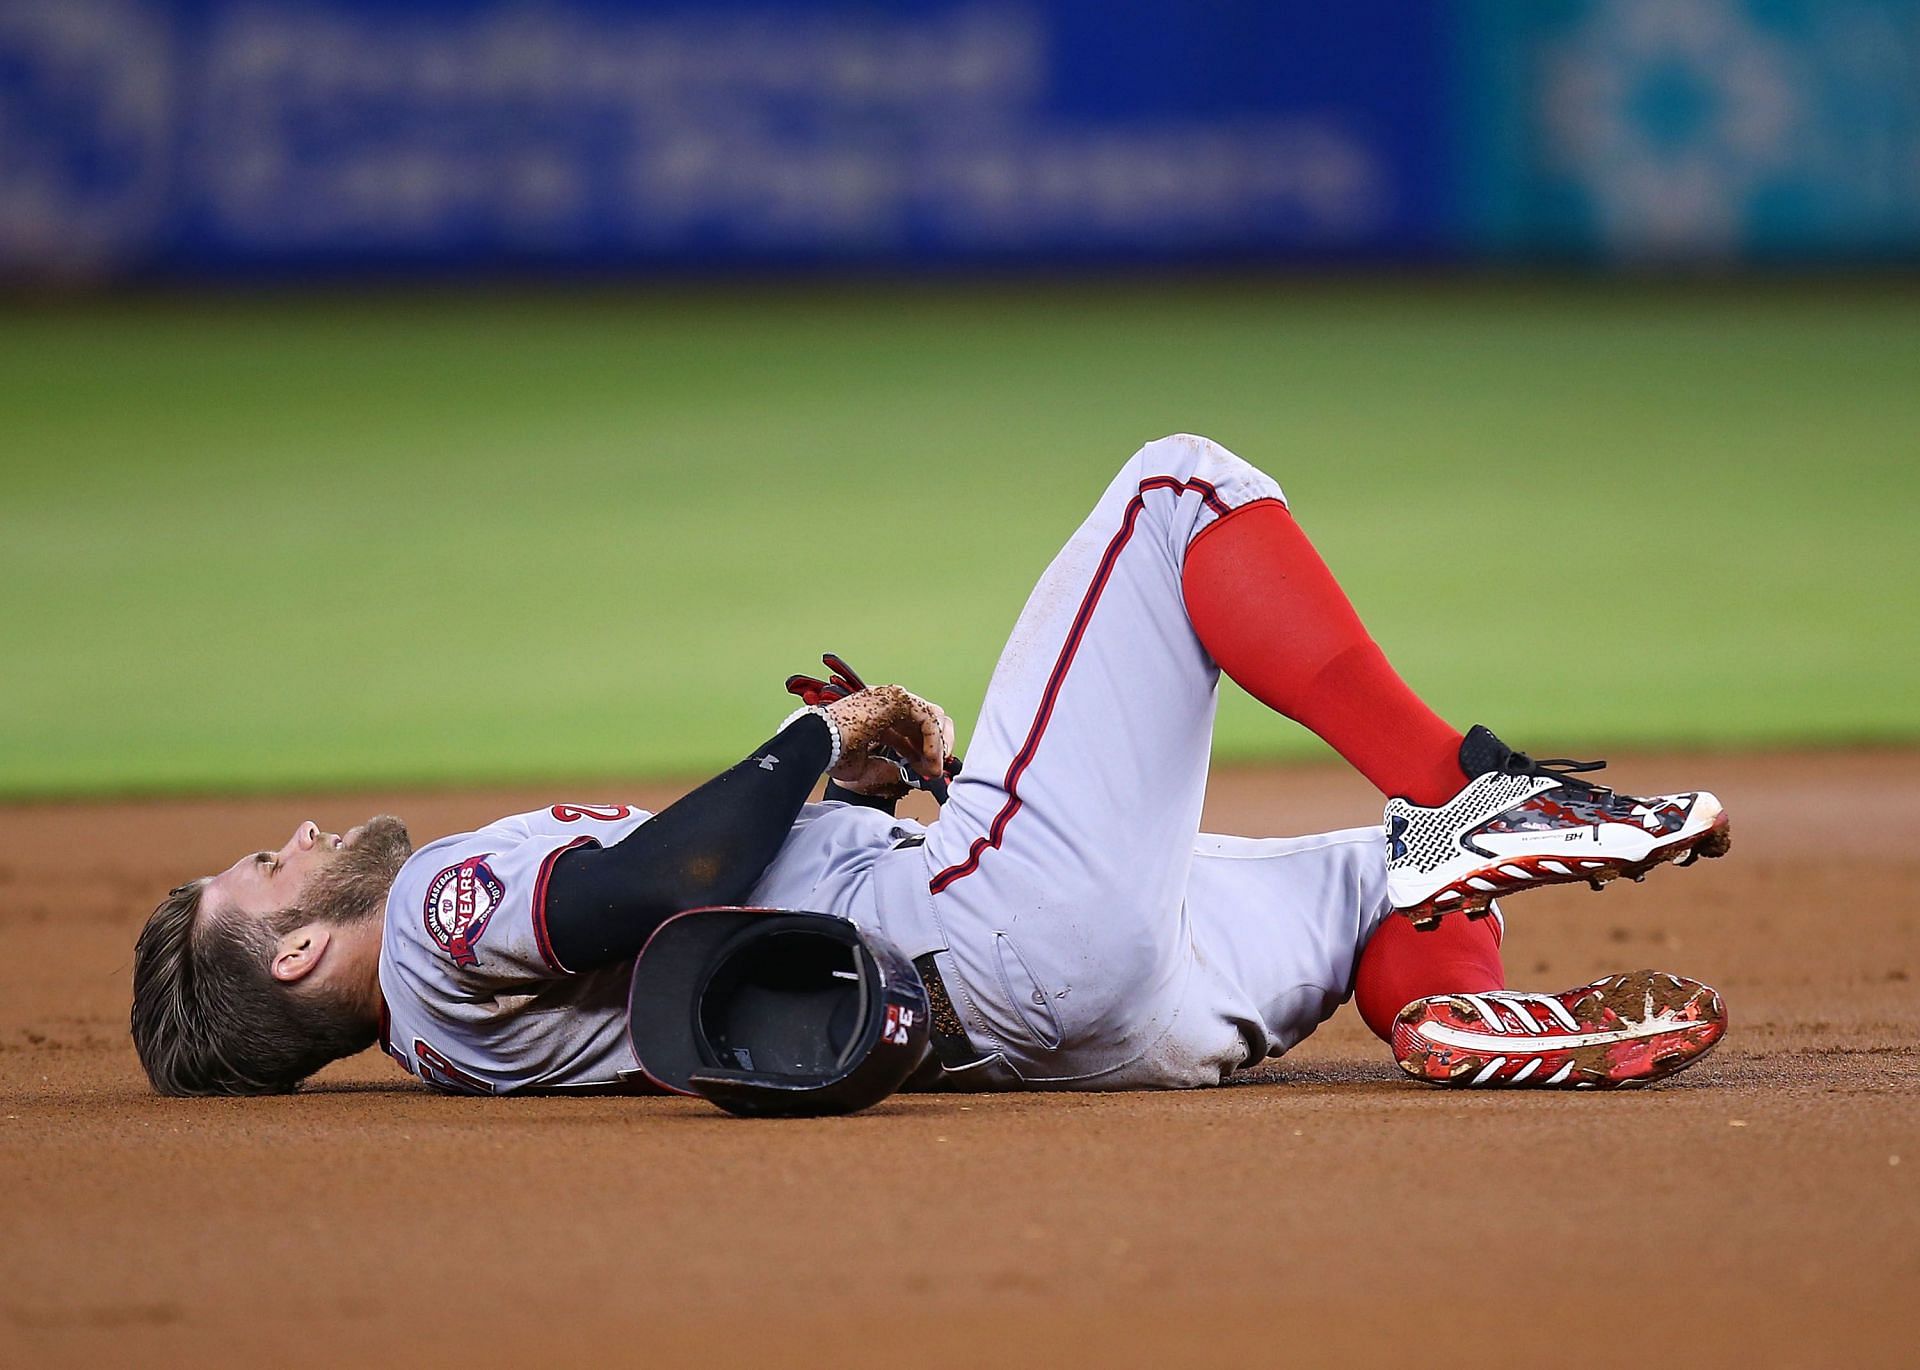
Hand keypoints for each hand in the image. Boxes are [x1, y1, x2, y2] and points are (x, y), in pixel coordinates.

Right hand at [825, 685, 951, 789]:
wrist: (821, 743)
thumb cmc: (834, 753)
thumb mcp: (866, 768)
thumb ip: (887, 769)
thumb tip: (905, 774)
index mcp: (877, 716)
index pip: (912, 729)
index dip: (924, 751)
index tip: (927, 770)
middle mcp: (887, 704)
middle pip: (927, 720)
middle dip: (937, 746)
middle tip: (936, 769)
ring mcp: (893, 698)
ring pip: (932, 717)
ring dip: (938, 745)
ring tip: (934, 767)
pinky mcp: (898, 699)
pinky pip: (928, 719)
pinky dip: (934, 740)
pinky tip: (930, 759)